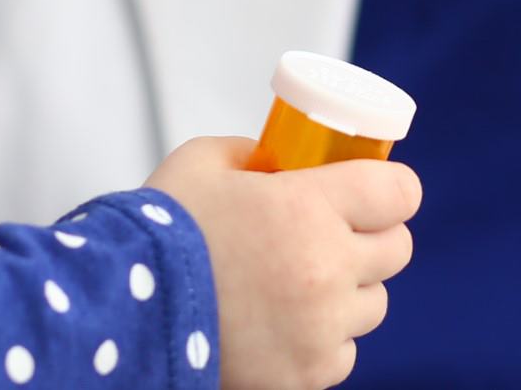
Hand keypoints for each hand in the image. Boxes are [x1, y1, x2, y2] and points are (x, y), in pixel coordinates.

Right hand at [147, 138, 419, 389]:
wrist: (120, 316)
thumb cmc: (158, 236)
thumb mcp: (203, 164)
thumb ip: (252, 154)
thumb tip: (280, 160)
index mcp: (308, 207)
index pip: (399, 192)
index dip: (392, 189)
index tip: (377, 191)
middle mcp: (327, 269)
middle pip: (396, 249)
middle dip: (372, 236)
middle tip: (336, 234)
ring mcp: (320, 329)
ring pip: (373, 304)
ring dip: (350, 291)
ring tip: (301, 283)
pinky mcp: (305, 377)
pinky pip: (343, 353)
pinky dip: (323, 339)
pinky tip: (285, 324)